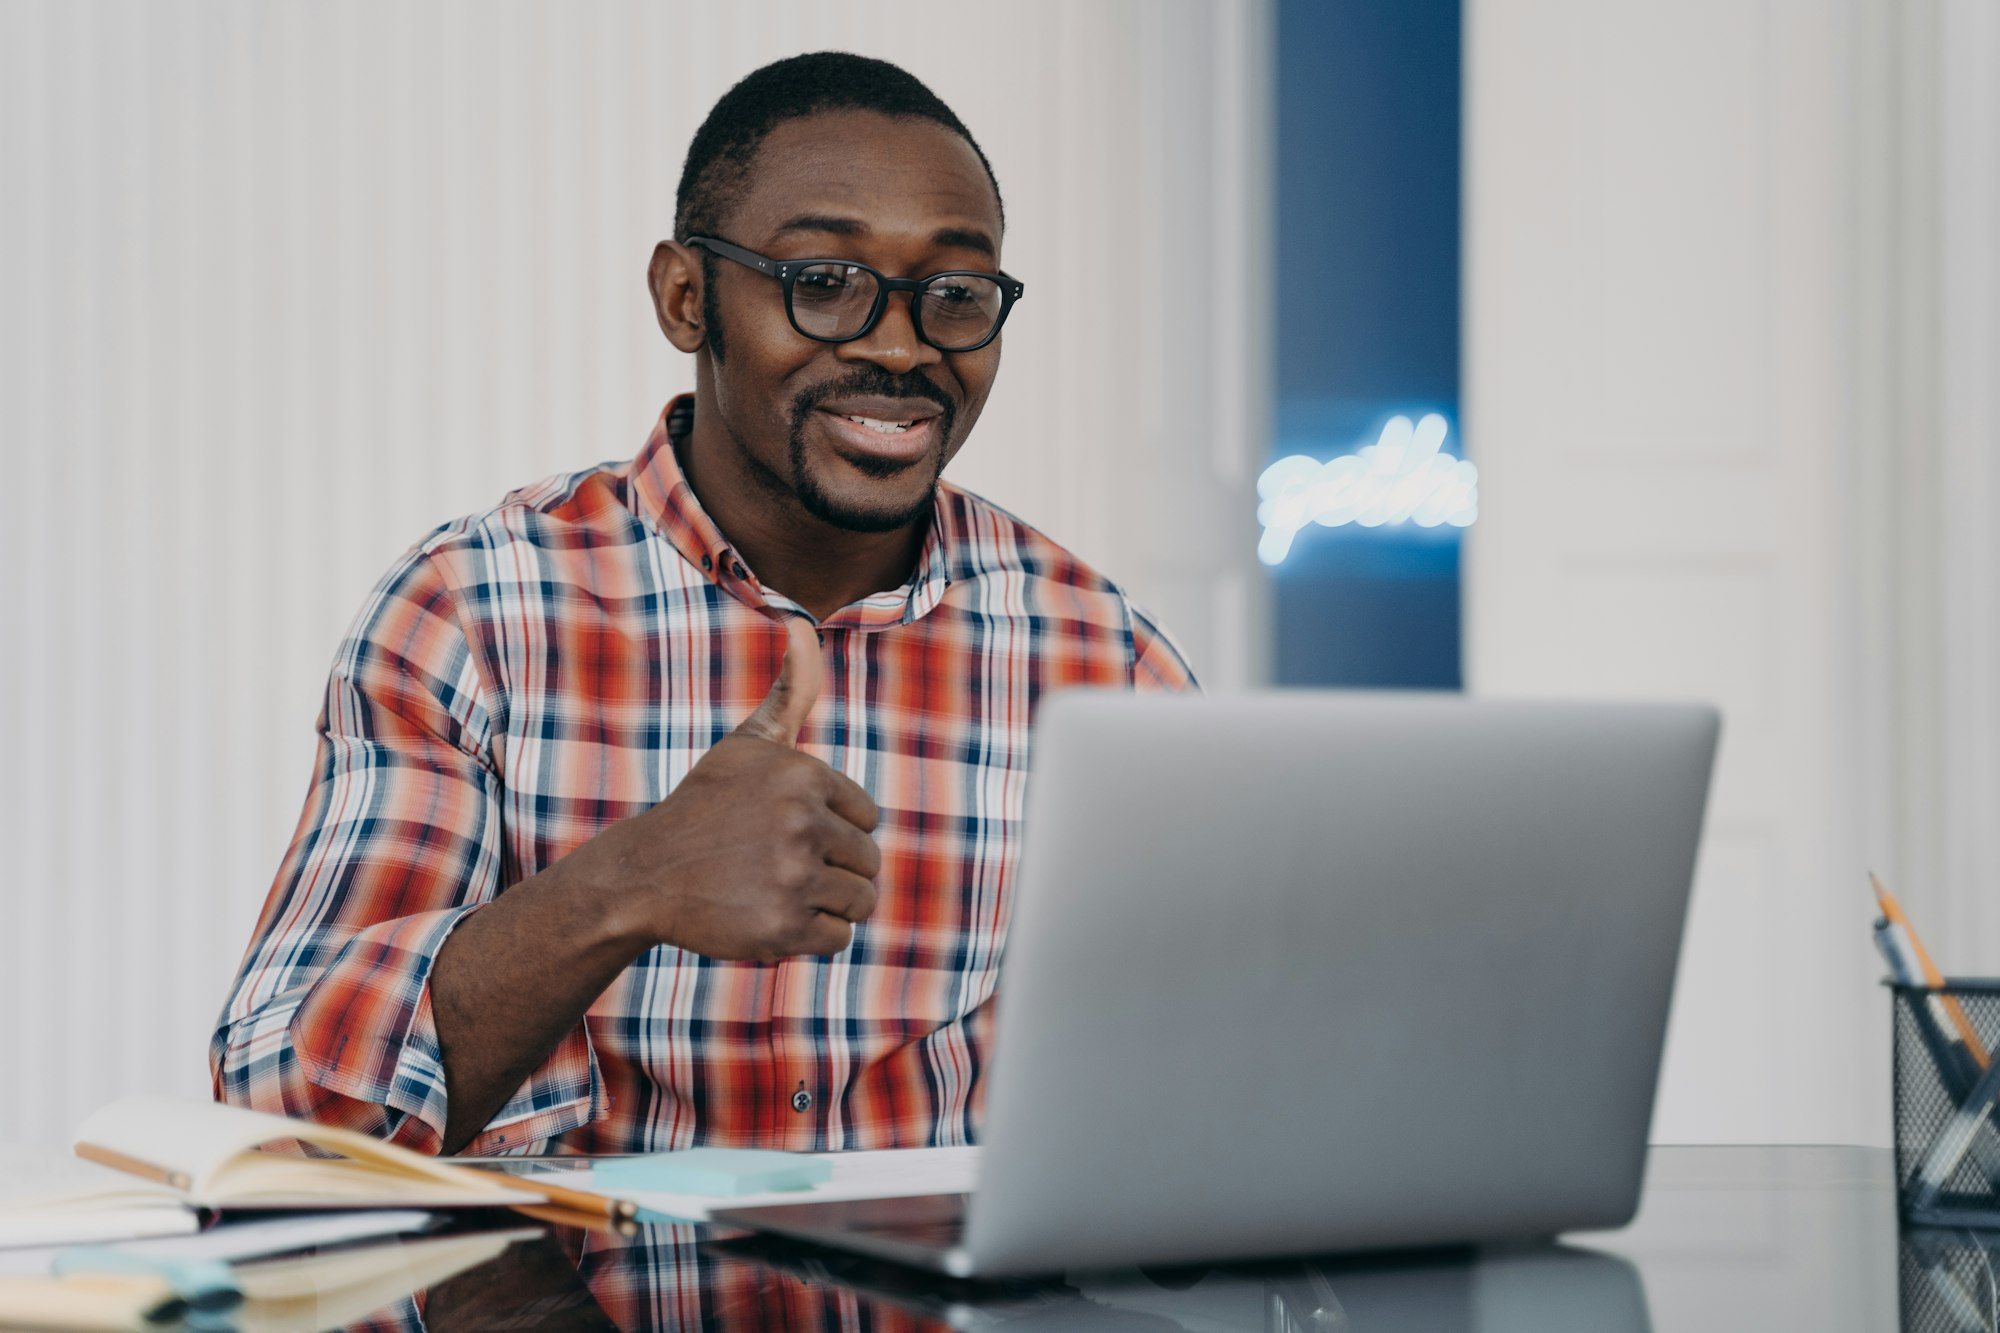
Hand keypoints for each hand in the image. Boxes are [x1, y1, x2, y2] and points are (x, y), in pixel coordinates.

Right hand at [579, 616, 882, 960]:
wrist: (644, 875)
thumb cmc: (706, 808)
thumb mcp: (747, 745)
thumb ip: (792, 690)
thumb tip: (804, 623)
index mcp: (803, 776)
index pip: (867, 818)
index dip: (831, 830)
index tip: (783, 830)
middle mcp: (802, 822)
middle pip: (868, 862)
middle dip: (831, 869)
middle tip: (775, 867)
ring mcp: (793, 877)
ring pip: (861, 901)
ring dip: (824, 904)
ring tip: (776, 891)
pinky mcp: (784, 928)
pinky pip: (839, 940)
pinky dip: (809, 937)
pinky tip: (768, 917)